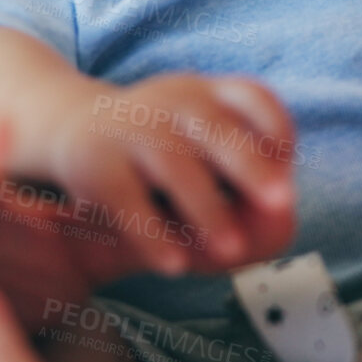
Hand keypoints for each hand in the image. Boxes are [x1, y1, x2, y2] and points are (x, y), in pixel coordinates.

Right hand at [24, 73, 297, 274]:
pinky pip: (127, 201)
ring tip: (231, 252)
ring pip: (174, 166)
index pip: (252, 97)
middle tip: (282, 203)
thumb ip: (246, 181)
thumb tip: (283, 222)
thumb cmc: (159, 148)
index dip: (278, 130)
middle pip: (216, 127)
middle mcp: (173, 104)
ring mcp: (132, 131)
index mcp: (208, 95)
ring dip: (207, 209)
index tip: (289, 168)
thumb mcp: (201, 147)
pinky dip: (152, 235)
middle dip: (251, 165)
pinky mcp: (96, 164)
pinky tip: (175, 267)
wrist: (72, 128)